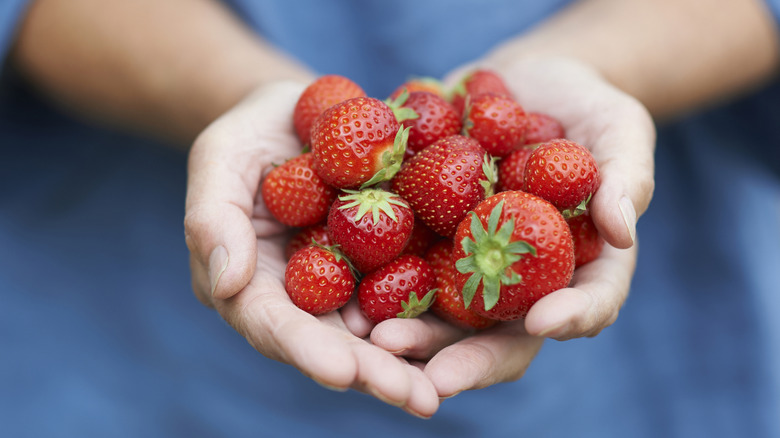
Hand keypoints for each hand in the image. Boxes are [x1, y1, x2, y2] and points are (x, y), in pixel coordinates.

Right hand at [183, 81, 439, 417]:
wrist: (301, 112)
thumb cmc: (248, 136)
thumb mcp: (219, 161)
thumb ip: (212, 220)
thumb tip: (225, 285)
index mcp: (254, 284)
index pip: (275, 324)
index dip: (308, 349)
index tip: (342, 371)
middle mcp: (304, 296)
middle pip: (335, 342)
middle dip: (372, 373)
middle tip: (416, 399)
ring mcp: (349, 282)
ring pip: (378, 330)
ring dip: (410, 362)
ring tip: (441, 390)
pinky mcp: (387, 260)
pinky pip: (411, 288)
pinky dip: (435, 315)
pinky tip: (471, 335)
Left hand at [369, 56, 654, 397]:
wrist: (522, 82)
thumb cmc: (588, 108)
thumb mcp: (620, 130)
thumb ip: (627, 178)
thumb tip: (622, 232)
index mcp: (575, 266)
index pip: (584, 304)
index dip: (569, 318)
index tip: (543, 323)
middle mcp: (518, 278)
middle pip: (499, 331)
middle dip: (468, 356)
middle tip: (434, 377)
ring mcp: (469, 260)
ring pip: (442, 312)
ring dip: (412, 334)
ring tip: (376, 340)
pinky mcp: (427, 233)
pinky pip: (400, 262)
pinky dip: (373, 280)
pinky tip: (344, 289)